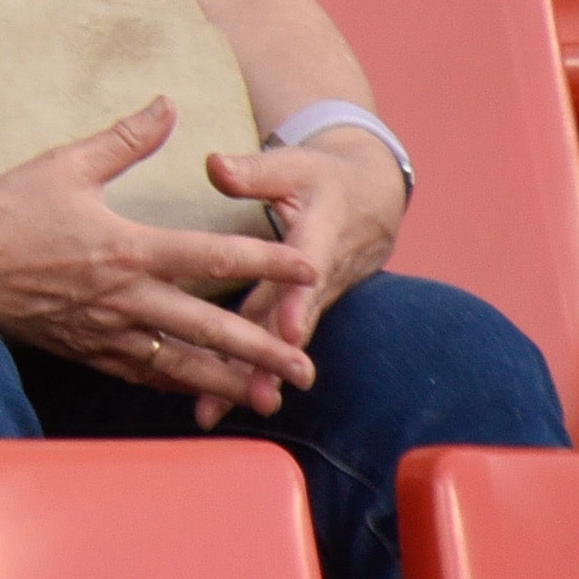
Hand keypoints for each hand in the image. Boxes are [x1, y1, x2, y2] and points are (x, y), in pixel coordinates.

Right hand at [0, 100, 325, 423]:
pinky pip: (139, 375)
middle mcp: (124, 297)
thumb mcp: (66, 164)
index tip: (308, 269)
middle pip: (209, 328)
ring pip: (179, 364)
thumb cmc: (4, 208)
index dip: (265, 261)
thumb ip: (125, 139)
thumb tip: (168, 104)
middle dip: (262, 350)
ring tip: (268, 400)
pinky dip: (175, 387)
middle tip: (307, 369)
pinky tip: (199, 395)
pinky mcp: (83, 350)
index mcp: (127, 247)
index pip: (212, 256)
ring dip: (227, 383)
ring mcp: (104, 331)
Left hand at [192, 128, 407, 421]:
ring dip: (254, 378)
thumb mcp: (292, 167)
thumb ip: (253, 171)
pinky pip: (270, 345)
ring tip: (217, 412)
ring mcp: (307, 301)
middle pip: (294, 323)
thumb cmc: (319, 180)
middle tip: (256, 396)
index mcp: (318, 237)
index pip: (309, 272)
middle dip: (274, 361)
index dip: (298, 300)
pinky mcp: (293, 314)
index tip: (287, 328)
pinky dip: (245, 372)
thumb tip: (214, 166)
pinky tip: (211, 401)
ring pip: (279, 343)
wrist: (367, 203)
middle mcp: (317, 279)